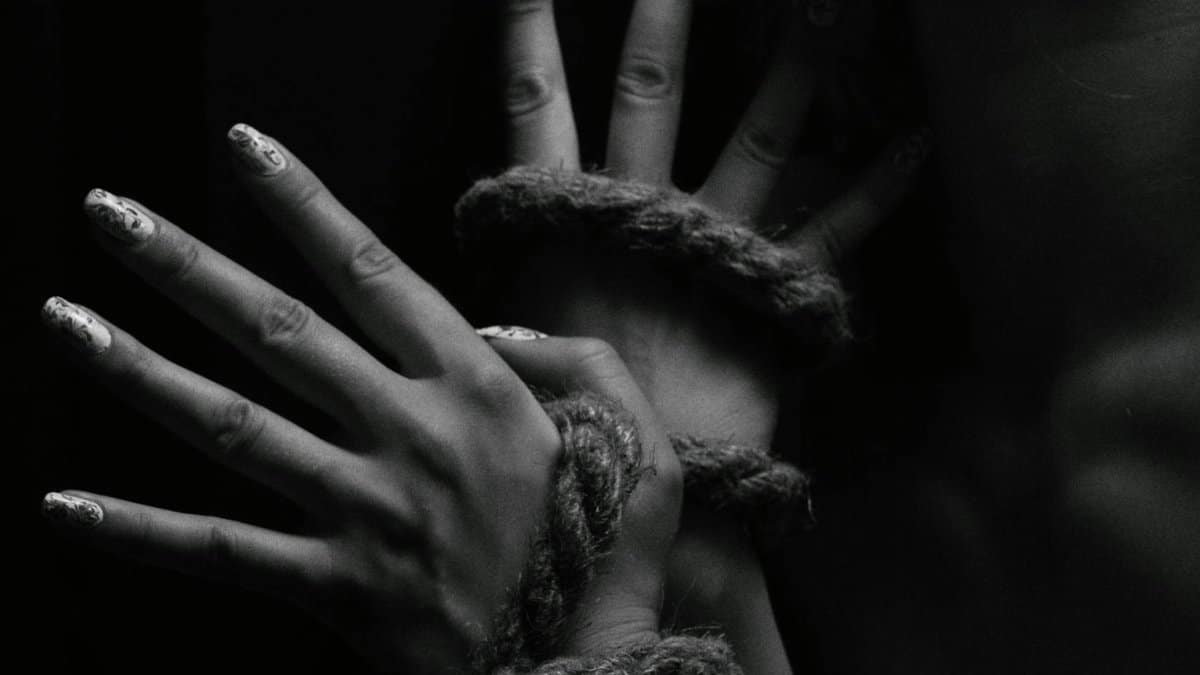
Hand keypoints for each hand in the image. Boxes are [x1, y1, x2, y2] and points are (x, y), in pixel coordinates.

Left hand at [42, 125, 678, 671]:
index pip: (373, 273)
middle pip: (278, 331)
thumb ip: (579, 363)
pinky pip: (223, 552)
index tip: (245, 153)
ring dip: (140, 371)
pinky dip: (143, 530)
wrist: (589, 671)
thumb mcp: (640, 439)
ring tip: (63, 321)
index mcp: (478, 390)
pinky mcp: (338, 584)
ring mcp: (365, 509)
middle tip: (112, 214)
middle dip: (188, 265)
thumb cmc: (611, 554)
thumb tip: (494, 331)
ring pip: (233, 426)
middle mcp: (409, 434)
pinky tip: (67, 505)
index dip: (305, 206)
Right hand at [495, 0, 926, 446]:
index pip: (535, 107)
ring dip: (793, 67)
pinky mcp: (780, 283)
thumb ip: (518, 297)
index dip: (527, 35)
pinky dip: (881, 180)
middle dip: (663, 14)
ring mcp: (720, 240)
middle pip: (652, 87)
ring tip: (827, 8)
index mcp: (571, 220)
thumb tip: (476, 293)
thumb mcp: (523, 344)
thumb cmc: (574, 417)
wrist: (655, 477)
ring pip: (761, 134)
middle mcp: (647, 210)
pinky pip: (840, 223)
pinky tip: (920, 135)